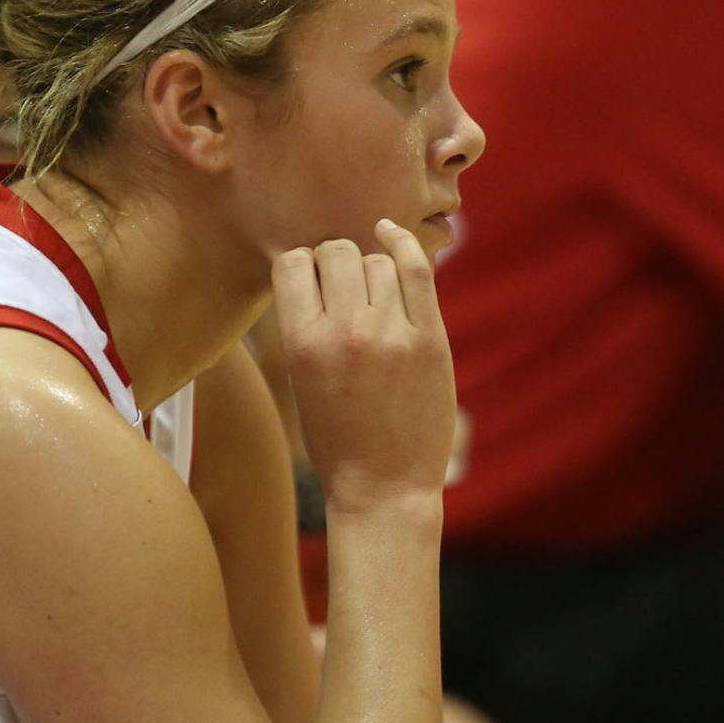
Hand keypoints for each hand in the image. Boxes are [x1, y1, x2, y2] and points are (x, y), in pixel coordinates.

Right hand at [271, 221, 455, 512]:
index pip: (294, 263)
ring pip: (377, 260)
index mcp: (303, 344)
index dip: (300, 266)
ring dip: (371, 269)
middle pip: (336, 252)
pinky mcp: (430, 339)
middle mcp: (346, 332)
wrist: (385, 488)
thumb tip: (315, 264)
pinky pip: (416, 270)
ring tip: (372, 299)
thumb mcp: (302, 381)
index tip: (310, 282)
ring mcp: (392, 333)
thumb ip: (306, 324)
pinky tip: (389, 234)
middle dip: (334, 261)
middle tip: (342, 287)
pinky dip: (402, 243)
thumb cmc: (337, 439)